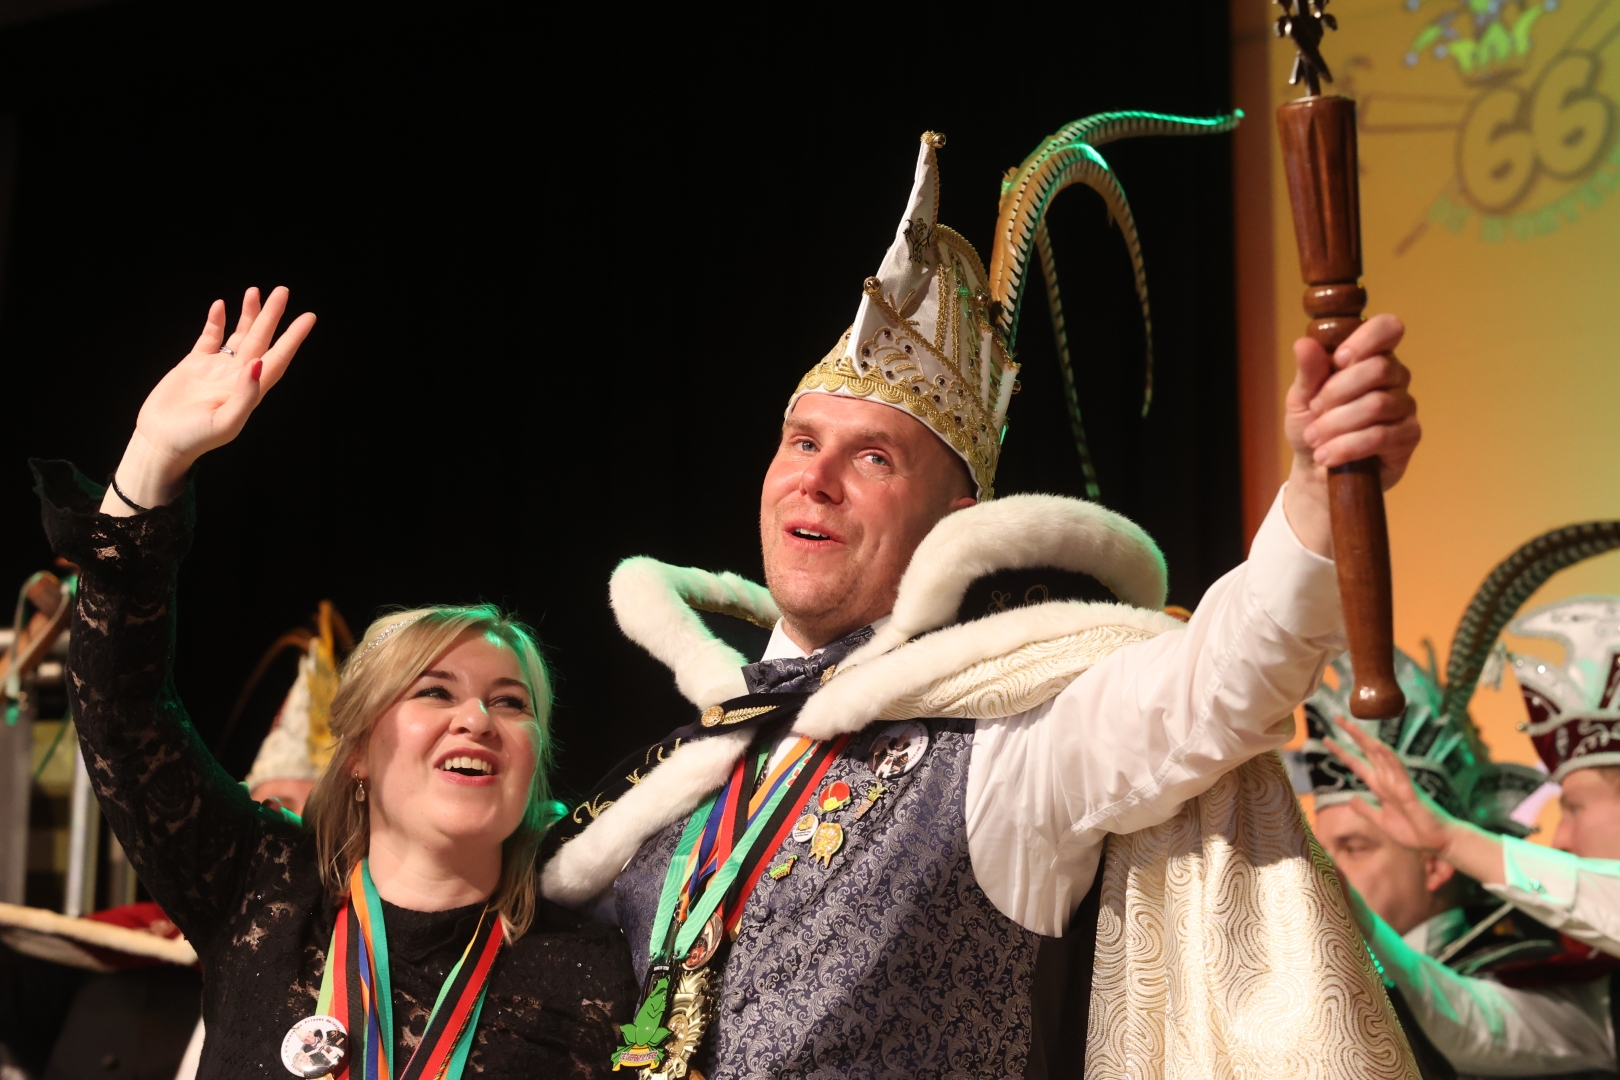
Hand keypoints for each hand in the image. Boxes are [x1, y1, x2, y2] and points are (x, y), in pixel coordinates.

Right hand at [105, 287, 315, 514]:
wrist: (160, 442)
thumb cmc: (194, 438)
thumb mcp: (225, 422)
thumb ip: (246, 395)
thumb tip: (259, 364)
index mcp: (251, 390)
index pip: (278, 358)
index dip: (293, 339)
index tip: (308, 318)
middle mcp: (237, 376)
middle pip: (261, 340)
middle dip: (272, 316)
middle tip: (283, 291)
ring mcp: (216, 369)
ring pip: (238, 335)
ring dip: (248, 315)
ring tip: (255, 292)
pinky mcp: (194, 364)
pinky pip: (209, 338)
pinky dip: (215, 322)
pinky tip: (220, 306)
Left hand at [1281, 314, 1420, 554]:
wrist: (1316, 468)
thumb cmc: (1312, 424)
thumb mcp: (1300, 398)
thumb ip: (1307, 372)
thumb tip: (1303, 343)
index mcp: (1369, 356)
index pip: (1388, 328)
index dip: (1367, 339)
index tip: (1340, 360)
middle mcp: (1394, 376)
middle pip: (1379, 368)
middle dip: (1337, 392)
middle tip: (1315, 411)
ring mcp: (1404, 406)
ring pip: (1378, 404)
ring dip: (1337, 424)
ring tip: (1314, 439)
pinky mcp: (1408, 436)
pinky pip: (1381, 436)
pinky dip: (1348, 446)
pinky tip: (1327, 456)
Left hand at [1325, 718, 1506, 884]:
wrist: (1438, 841)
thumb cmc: (1414, 831)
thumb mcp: (1382, 821)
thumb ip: (1367, 809)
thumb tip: (1350, 798)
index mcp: (1381, 787)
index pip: (1358, 764)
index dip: (1342, 752)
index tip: (1327, 739)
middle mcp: (1388, 780)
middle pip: (1367, 753)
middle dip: (1352, 736)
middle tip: (1337, 717)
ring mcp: (1399, 782)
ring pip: (1381, 755)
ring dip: (1366, 739)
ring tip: (1351, 725)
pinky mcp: (1410, 790)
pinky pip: (1398, 769)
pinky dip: (1388, 757)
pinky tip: (1378, 745)